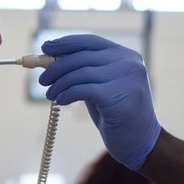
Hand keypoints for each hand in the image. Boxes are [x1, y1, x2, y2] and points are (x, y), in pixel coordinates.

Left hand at [40, 35, 161, 170]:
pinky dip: (67, 94)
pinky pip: (83, 89)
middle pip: (83, 57)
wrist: (140, 142)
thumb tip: (51, 60)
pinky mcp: (118, 96)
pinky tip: (60, 101)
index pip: (91, 41)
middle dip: (57, 67)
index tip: (46, 48)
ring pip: (81, 73)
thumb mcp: (102, 87)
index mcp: (127, 56)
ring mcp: (127, 79)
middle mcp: (130, 63)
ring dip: (59, 84)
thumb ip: (84, 72)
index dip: (66, 43)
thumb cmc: (117, 114)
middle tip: (43, 80)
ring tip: (50, 94)